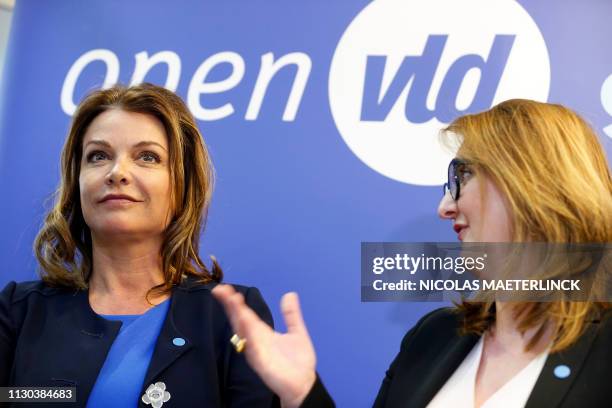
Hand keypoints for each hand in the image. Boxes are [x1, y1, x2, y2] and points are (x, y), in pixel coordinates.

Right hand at [212, 284, 316, 407]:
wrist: (304, 384)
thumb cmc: (298, 361)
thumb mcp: (297, 332)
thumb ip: (291, 315)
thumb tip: (290, 294)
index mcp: (262, 332)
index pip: (245, 314)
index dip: (235, 302)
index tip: (227, 288)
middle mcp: (255, 340)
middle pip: (240, 320)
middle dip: (231, 306)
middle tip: (221, 290)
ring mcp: (257, 351)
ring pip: (244, 331)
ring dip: (238, 316)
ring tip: (232, 299)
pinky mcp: (261, 363)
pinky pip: (253, 348)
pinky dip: (249, 335)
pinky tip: (246, 322)